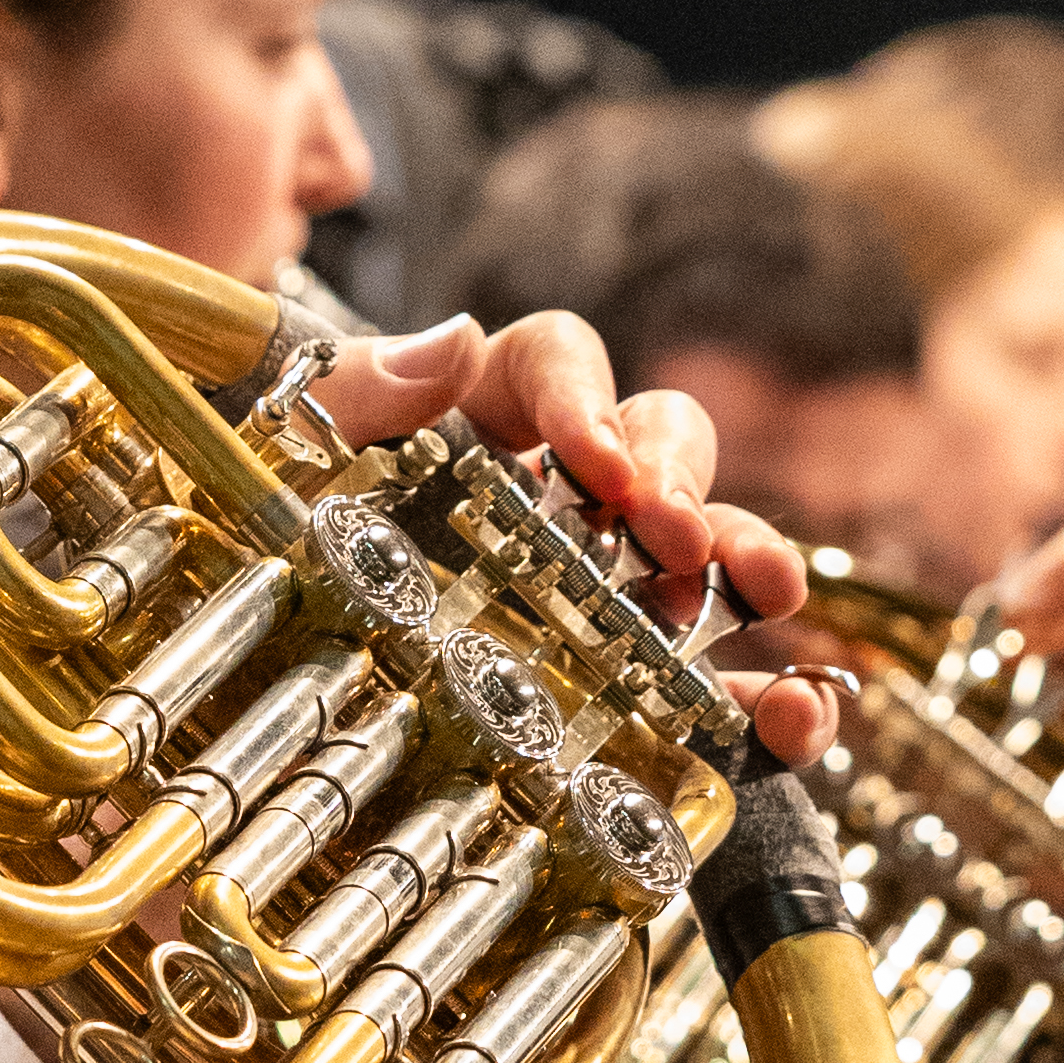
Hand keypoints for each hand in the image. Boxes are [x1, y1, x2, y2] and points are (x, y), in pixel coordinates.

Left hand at [318, 311, 835, 766]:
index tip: (594, 459)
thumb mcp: (299, 459)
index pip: (559, 360)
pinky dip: (776, 701)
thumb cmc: (293, 535)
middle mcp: (571, 490)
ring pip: (713, 550)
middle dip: (677, 479)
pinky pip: (729, 686)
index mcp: (488, 412)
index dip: (586, 399)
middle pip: (662, 440)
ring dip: (751, 558)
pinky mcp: (644, 687)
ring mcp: (616, 586)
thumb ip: (362, 394)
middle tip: (668, 532)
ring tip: (767, 590)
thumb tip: (453, 343)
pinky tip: (794, 719)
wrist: (268, 669)